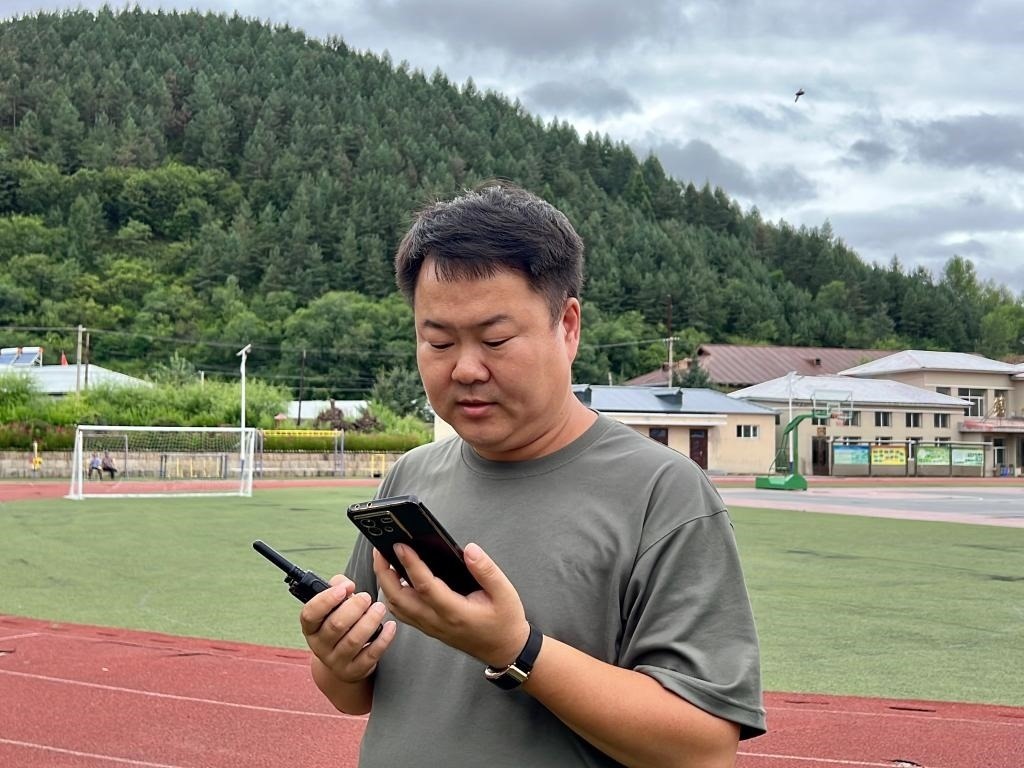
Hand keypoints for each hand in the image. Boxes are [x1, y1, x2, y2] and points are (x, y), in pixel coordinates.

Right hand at [300, 574, 395, 682]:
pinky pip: (370, 655)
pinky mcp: (354, 671)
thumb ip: (338, 588)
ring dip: (369, 621)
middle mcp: (320, 646)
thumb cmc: (342, 623)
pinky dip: (383, 639)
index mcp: (311, 627)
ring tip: (380, 608)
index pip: (310, 614)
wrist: (347, 659)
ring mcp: (336, 661)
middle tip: (367, 597)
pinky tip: (390, 626)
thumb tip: (346, 584)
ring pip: (353, 641)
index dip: (326, 600)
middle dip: (354, 608)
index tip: (345, 588)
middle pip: (335, 626)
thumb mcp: (335, 606)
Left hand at [374, 543, 529, 667]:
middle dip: (384, 573)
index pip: (425, 586)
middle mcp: (437, 621)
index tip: (401, 545)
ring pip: (397, 607)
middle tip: (380, 549)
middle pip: (399, 598)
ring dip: (385, 584)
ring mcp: (430, 627)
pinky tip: (396, 580)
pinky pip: (403, 613)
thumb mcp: (505, 592)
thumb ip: (486, 570)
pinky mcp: (429, 628)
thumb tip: (469, 550)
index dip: (411, 564)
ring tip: (385, 561)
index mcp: (455, 612)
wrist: (504, 649)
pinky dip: (392, 595)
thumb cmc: (504, 621)